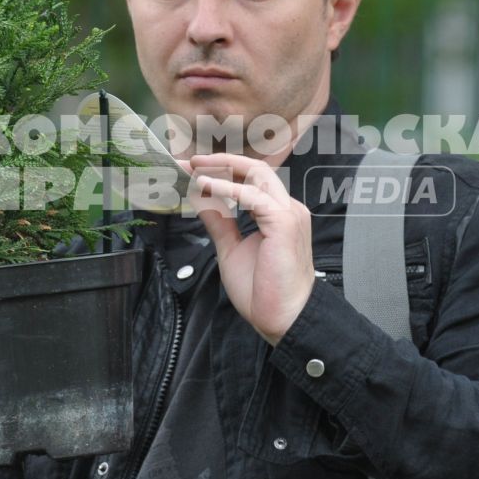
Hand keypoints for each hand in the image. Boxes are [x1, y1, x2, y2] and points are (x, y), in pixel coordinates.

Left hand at [187, 152, 314, 344]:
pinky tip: (206, 186)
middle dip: (221, 161)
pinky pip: (252, 195)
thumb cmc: (263, 291)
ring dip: (222, 168)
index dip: (222, 170)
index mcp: (278, 214)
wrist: (283, 318)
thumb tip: (201, 200)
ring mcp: (288, 212)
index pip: (251, 180)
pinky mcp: (284, 221)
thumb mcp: (230, 250)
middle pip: (256, 169)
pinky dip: (226, 188)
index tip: (191, 169)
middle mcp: (287, 208)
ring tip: (194, 169)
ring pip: (257, 174)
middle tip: (190, 161)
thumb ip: (219, 222)